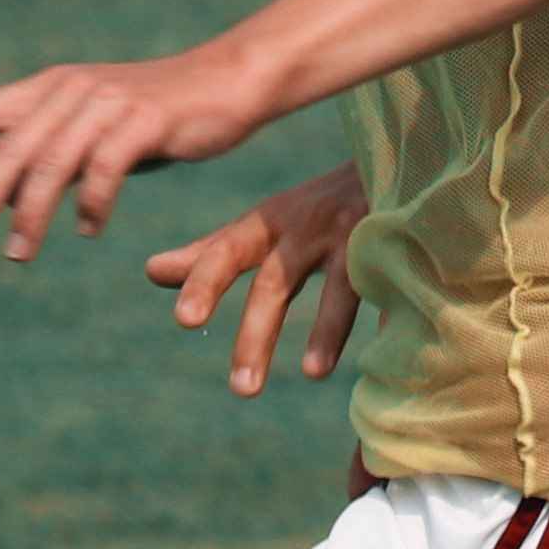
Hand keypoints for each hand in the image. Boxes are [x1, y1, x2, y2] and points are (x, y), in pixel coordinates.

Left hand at [0, 45, 272, 259]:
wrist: (229, 81)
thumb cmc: (161, 111)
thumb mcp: (100, 127)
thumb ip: (60, 149)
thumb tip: (21, 190)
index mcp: (57, 87)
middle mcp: (74, 90)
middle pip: (14, 145)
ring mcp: (108, 102)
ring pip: (53, 162)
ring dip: (31, 213)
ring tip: (17, 253)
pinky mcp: (144, 119)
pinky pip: (105, 168)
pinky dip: (92, 203)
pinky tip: (88, 229)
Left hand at [148, 166, 370, 397]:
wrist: (393, 159)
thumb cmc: (318, 206)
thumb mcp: (263, 226)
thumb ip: (210, 253)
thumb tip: (152, 272)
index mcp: (270, 226)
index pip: (226, 253)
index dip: (205, 282)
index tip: (184, 320)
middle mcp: (308, 228)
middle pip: (275, 282)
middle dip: (257, 334)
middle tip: (241, 389)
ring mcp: (355, 236)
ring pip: (337, 286)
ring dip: (326, 329)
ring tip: (312, 374)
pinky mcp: (396, 244)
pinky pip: (393, 285)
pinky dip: (391, 314)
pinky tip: (391, 348)